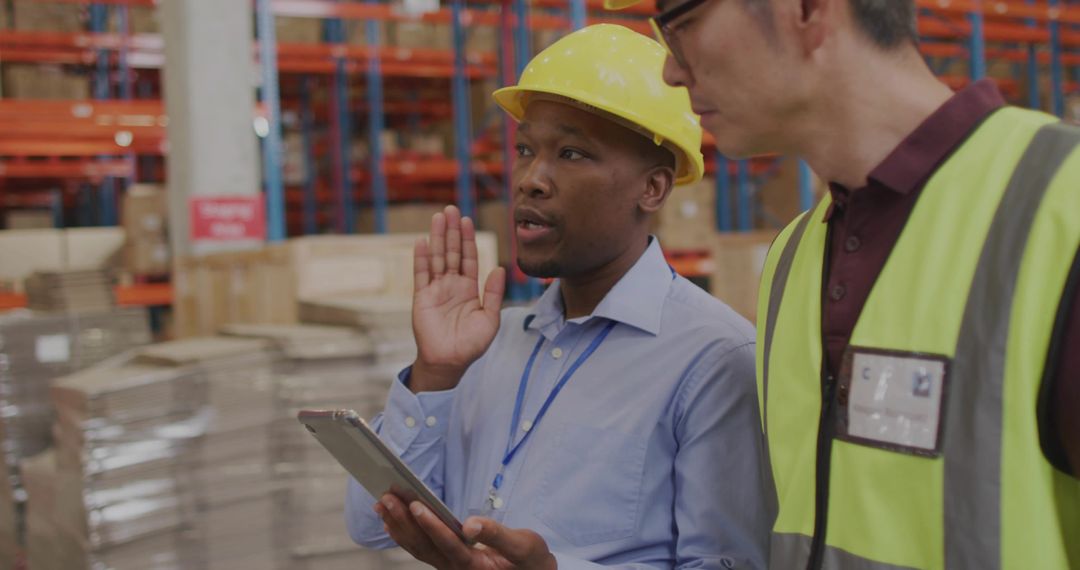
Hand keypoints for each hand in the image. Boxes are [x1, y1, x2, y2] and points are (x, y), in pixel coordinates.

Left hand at [375, 494, 556, 569]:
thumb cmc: (529, 560)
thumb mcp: (523, 546)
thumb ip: (497, 534)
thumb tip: (471, 524)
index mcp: (475, 565)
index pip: (449, 544)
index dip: (432, 525)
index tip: (416, 505)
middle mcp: (457, 568)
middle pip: (425, 546)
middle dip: (404, 520)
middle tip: (387, 497)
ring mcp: (449, 566)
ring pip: (417, 548)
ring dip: (398, 525)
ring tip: (382, 503)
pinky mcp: (446, 561)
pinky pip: (420, 549)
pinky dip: (403, 533)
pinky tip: (390, 520)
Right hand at [411, 205, 505, 392]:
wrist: (449, 362)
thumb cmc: (471, 344)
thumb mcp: (490, 318)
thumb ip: (494, 294)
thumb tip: (499, 268)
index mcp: (469, 288)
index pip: (468, 258)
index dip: (467, 239)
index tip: (466, 220)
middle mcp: (452, 285)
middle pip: (451, 252)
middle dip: (451, 231)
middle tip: (450, 209)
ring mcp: (435, 289)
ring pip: (437, 258)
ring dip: (437, 237)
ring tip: (437, 217)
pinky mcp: (421, 297)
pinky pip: (420, 274)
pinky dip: (421, 258)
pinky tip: (422, 241)